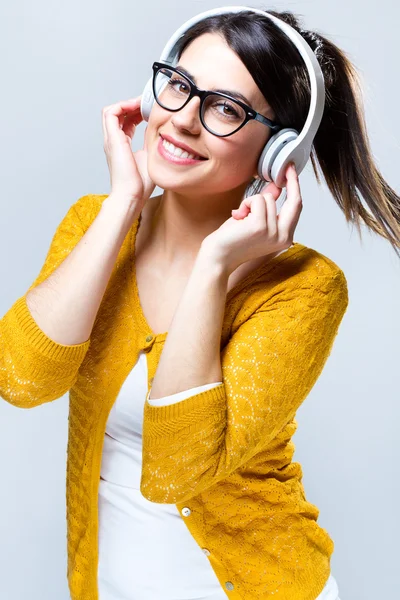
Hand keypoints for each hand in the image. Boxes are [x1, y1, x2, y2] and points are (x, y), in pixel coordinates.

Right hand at [102, 95, 155, 211]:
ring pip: (112, 111)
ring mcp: (111, 140)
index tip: (151, 110)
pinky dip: (122, 106)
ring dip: (127, 104)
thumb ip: (152, 142)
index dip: (137, 113)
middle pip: (119, 114)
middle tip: (148, 103)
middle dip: (133, 105)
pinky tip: (137, 107)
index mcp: (122, 146)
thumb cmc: (141, 184)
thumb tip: (161, 131)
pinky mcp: (112, 139)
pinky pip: (111, 113)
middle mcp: (114, 141)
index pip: (127, 122)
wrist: (132, 195)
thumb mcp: (150, 156)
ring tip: (142, 103)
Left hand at [201, 163, 302, 273]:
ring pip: (268, 198)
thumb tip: (277, 187)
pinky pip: (257, 200)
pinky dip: (245, 204)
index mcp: (285, 238)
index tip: (292, 171)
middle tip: (288, 167)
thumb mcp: (255, 221)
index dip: (296, 188)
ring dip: (251, 202)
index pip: (296, 209)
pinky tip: (237, 216)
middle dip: (292, 181)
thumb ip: (268, 207)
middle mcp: (284, 237)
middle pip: (294, 201)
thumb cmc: (233, 241)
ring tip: (241, 218)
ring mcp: (273, 233)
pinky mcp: (260, 226)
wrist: (217, 259)